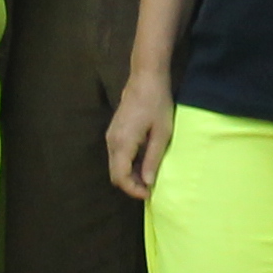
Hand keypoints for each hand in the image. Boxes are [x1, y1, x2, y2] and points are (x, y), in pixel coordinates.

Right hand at [104, 69, 176, 200]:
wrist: (145, 78)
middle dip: (131, 185)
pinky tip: (143, 163)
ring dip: (129, 175)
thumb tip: (147, 182)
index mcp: (123, 143)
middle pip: (114, 174)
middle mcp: (112, 142)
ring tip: (149, 177)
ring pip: (114, 165)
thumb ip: (152, 159)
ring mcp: (111, 136)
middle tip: (150, 188)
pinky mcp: (114, 132)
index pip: (120, 177)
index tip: (149, 194)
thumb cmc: (157, 104)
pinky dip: (127, 164)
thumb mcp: (162, 133)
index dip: (133, 190)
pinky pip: (116, 156)